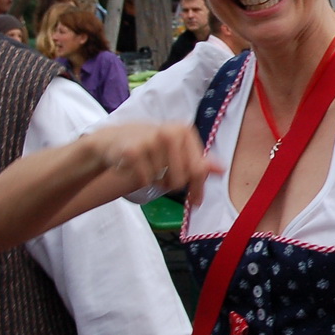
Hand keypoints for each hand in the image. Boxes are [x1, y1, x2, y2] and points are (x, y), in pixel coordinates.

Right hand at [85, 121, 219, 204]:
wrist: (113, 139)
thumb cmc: (151, 145)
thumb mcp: (176, 148)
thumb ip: (198, 159)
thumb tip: (221, 170)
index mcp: (184, 131)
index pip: (198, 168)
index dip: (198, 189)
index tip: (196, 203)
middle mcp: (169, 133)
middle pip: (181, 179)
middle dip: (174, 185)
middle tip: (164, 179)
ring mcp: (150, 141)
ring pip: (163, 181)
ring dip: (157, 181)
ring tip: (150, 167)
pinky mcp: (132, 152)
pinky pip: (146, 180)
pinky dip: (143, 180)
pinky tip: (137, 167)